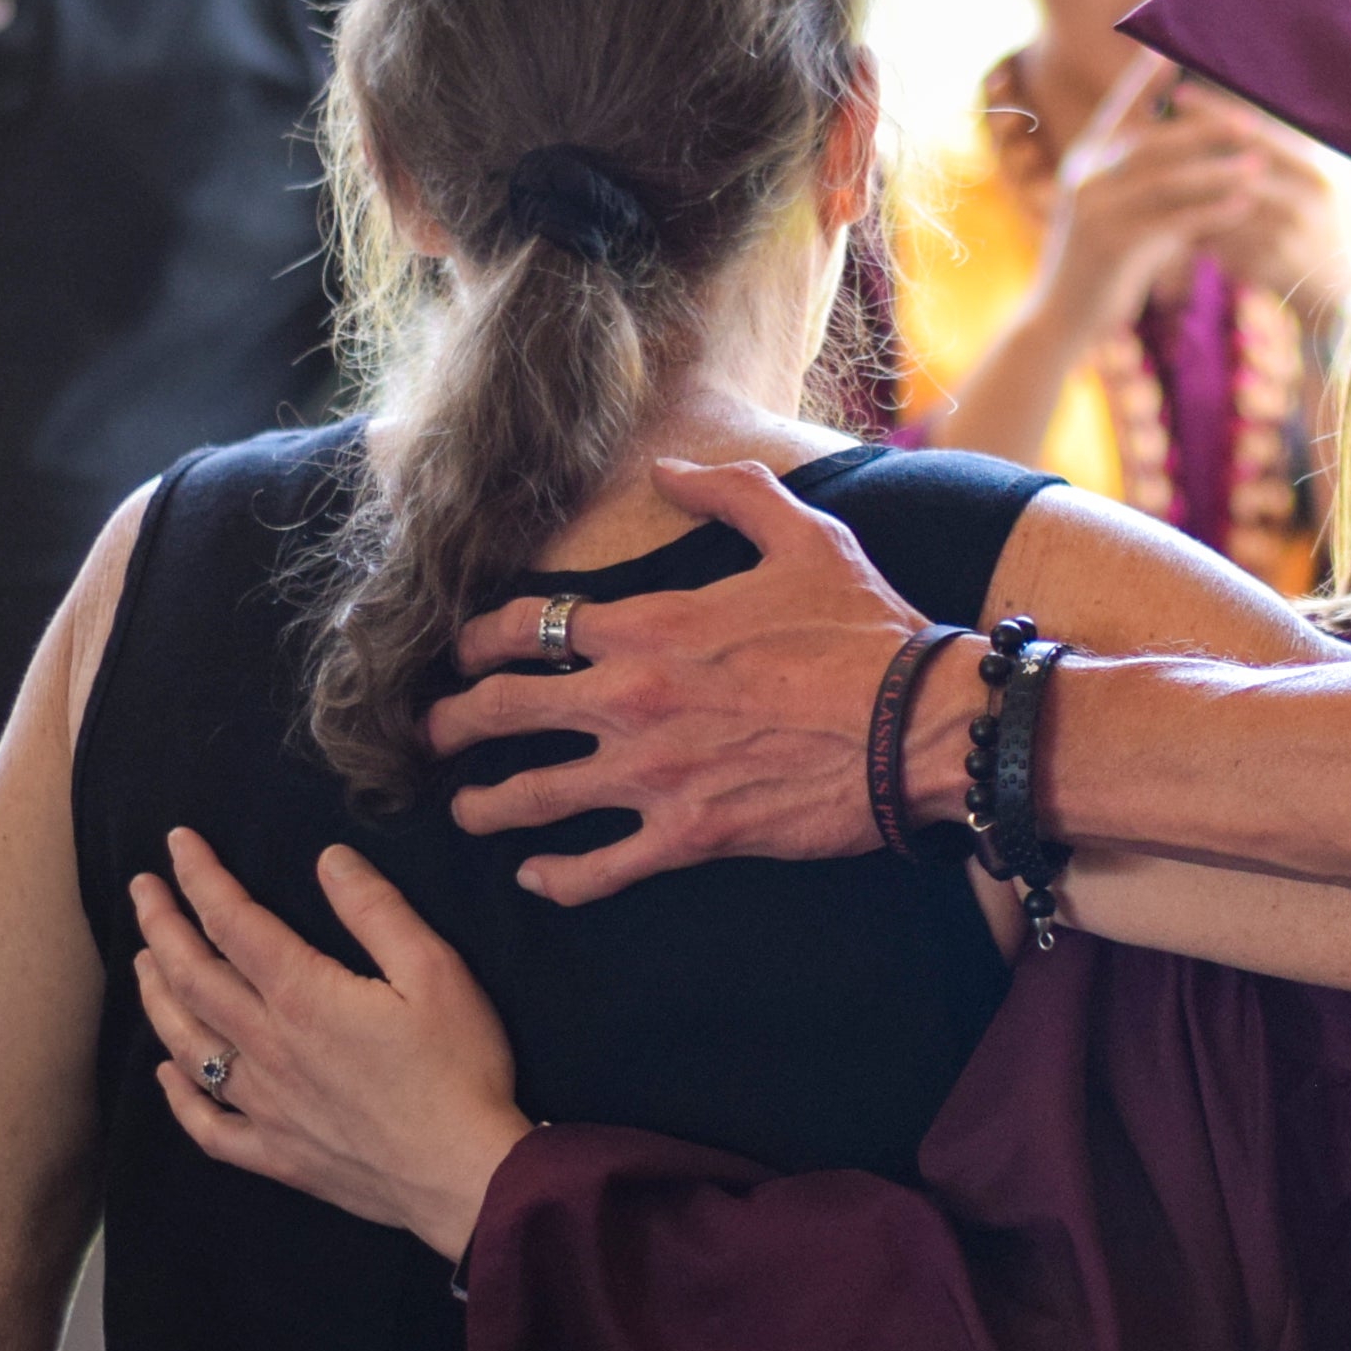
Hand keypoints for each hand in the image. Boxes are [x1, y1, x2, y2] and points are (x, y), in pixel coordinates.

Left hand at [132, 829, 530, 1265]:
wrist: (461, 1171)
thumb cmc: (458, 1068)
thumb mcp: (435, 973)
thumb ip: (376, 913)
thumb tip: (328, 860)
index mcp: (302, 996)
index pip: (233, 923)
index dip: (200, 878)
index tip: (176, 844)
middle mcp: (266, 1046)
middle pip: (193, 978)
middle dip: (161, 926)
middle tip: (141, 890)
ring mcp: (263, 1104)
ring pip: (186, 1043)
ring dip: (157, 996)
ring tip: (142, 961)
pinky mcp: (274, 1152)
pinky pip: (207, 1125)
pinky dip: (178, 1096)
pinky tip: (166, 1074)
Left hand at [433, 458, 930, 901]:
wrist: (921, 726)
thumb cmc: (866, 632)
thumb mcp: (804, 538)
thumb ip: (730, 495)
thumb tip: (670, 471)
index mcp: (648, 627)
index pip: (526, 626)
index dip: (476, 640)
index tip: (459, 655)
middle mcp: (630, 702)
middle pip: (502, 712)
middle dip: (450, 725)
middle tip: (429, 737)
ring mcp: (654, 776)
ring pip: (530, 798)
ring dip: (484, 807)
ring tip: (465, 812)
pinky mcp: (691, 837)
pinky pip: (598, 869)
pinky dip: (557, 879)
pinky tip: (537, 878)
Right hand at [1039, 59, 1350, 325]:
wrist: (1060, 321)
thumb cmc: (1100, 266)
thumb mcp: (1122, 216)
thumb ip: (1152, 188)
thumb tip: (1203, 164)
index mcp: (1085, 162)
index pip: (1120, 109)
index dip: (1146, 78)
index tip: (1173, 48)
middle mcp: (1085, 178)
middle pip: (1153, 142)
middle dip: (1204, 130)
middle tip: (1249, 123)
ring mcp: (1095, 212)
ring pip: (1166, 180)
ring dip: (1217, 171)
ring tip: (1257, 165)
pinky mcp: (1112, 247)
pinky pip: (1171, 221)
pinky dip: (1211, 212)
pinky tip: (1242, 205)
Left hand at [1155, 81, 1350, 312]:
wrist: (1338, 297)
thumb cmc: (1309, 232)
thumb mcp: (1304, 188)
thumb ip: (1270, 158)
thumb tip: (1222, 115)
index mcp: (1312, 172)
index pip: (1258, 131)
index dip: (1218, 111)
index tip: (1178, 95)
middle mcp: (1305, 199)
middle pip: (1234, 165)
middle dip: (1191, 150)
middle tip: (1147, 136)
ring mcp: (1288, 235)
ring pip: (1221, 205)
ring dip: (1186, 193)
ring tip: (1148, 176)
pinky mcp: (1270, 266)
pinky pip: (1221, 243)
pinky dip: (1195, 231)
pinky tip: (1168, 223)